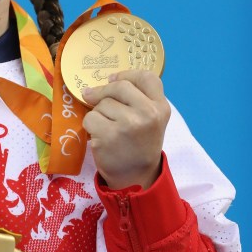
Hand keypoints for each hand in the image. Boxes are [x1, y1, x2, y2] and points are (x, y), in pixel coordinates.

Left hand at [81, 70, 169, 189]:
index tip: (113, 79)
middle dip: (104, 92)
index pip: (147, 77)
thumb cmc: (140, 145)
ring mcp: (128, 124)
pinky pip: (90, 118)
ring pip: (102, 103)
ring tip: (107, 127)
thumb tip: (108, 80)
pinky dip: (90, 125)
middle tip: (93, 96)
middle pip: (119, 86)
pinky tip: (99, 135)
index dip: (127, 74)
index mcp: (161, 108)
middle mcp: (148, 114)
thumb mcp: (151, 120)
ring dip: (98, 113)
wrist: (135, 177)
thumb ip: (138, 99)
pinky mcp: (109, 135)